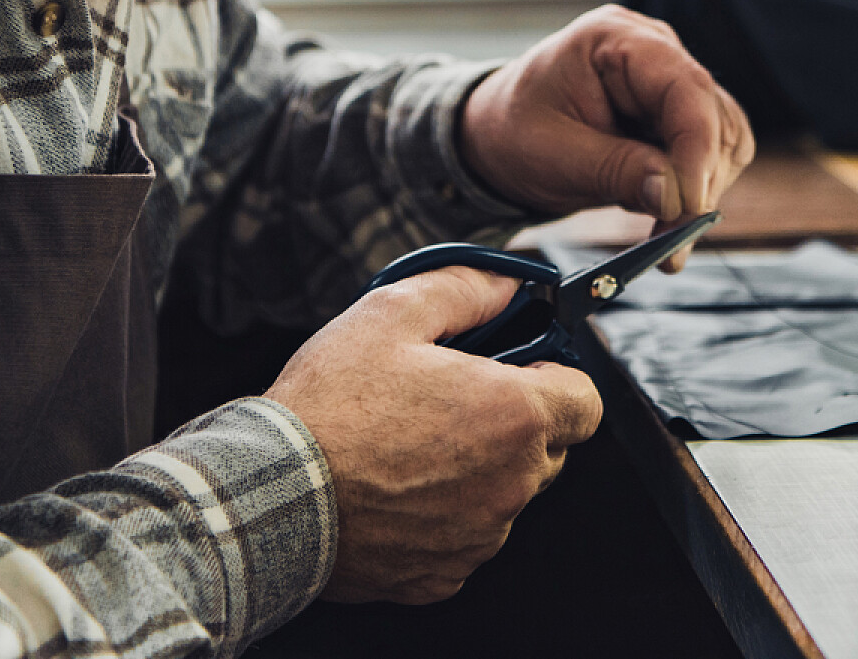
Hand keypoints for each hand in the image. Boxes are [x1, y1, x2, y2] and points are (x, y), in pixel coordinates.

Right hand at [265, 266, 602, 603]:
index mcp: (514, 417)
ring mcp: (480, 536)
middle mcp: (511, 484)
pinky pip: (466, 538)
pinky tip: (396, 490)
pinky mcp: (444, 574)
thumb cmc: (330, 405)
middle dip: (514, 423)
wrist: (271, 493)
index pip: (587, 403)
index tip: (518, 372)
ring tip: (413, 445)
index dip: (556, 380)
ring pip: (505, 495)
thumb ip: (464, 289)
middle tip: (452, 401)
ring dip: (479, 470)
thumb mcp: (391, 313)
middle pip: (548, 450)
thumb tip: (506, 283)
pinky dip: (444, 516)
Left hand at [461, 6, 753, 268]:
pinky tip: (665, 215)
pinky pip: (711, 154)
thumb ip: (616, 170)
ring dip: (702, 191)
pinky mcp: (676, 114)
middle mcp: (655, 50)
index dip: (697, 150)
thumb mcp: (552, 155)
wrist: (497, 136)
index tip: (688, 208)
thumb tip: (675, 197)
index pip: (686, 88)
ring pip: (724, 139)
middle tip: (672, 242)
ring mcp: (670, 80)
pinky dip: (696, 191)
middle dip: (700, 181)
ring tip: (663, 234)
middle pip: (715, 115)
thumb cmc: (513, 131)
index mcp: (616, 38)